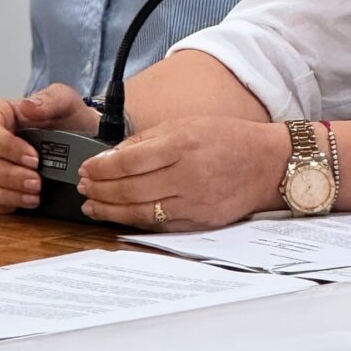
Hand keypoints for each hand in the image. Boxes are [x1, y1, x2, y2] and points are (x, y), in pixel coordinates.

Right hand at [0, 85, 96, 213]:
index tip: (33, 159)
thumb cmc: (65, 119)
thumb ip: (50, 100)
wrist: (77, 142)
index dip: (6, 147)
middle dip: (10, 176)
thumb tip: (28, 106)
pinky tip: (21, 203)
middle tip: (37, 183)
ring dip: (6, 194)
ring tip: (34, 197)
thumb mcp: (65, 102)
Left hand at [78, 118, 289, 229]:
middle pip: (129, 189)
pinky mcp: (198, 222)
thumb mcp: (188, 124)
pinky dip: (134, 222)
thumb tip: (113, 155)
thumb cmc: (227, 138)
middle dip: (99, 190)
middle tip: (84, 187)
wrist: (267, 164)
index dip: (101, 167)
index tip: (86, 168)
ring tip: (93, 206)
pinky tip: (120, 216)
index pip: (129, 160)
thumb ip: (149, 139)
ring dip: (109, 210)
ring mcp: (192, 202)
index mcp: (183, 144)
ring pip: (139, 212)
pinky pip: (158, 225)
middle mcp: (187, 174)